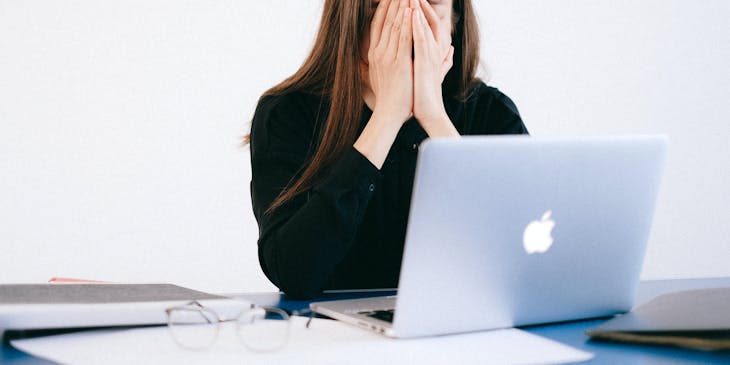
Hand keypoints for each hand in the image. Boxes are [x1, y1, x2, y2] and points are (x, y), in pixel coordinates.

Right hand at [366, 0, 413, 124]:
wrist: (389, 113)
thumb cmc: (388, 97)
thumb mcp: (378, 75)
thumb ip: (379, 62)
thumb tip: (376, 56)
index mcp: (374, 54)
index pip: (377, 25)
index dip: (383, 9)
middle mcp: (379, 52)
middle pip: (385, 21)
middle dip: (393, 2)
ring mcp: (388, 56)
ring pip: (394, 26)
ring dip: (401, 7)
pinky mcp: (399, 62)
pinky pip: (403, 38)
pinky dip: (407, 23)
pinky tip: (410, 11)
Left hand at [412, 0, 454, 128]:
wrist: (429, 112)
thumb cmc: (427, 94)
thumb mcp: (434, 72)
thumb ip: (444, 59)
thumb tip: (450, 50)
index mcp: (434, 51)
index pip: (430, 23)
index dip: (423, 9)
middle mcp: (435, 50)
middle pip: (428, 19)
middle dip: (420, 4)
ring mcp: (431, 55)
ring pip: (425, 25)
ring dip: (418, 8)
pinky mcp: (425, 62)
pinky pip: (420, 39)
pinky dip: (417, 25)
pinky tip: (411, 13)